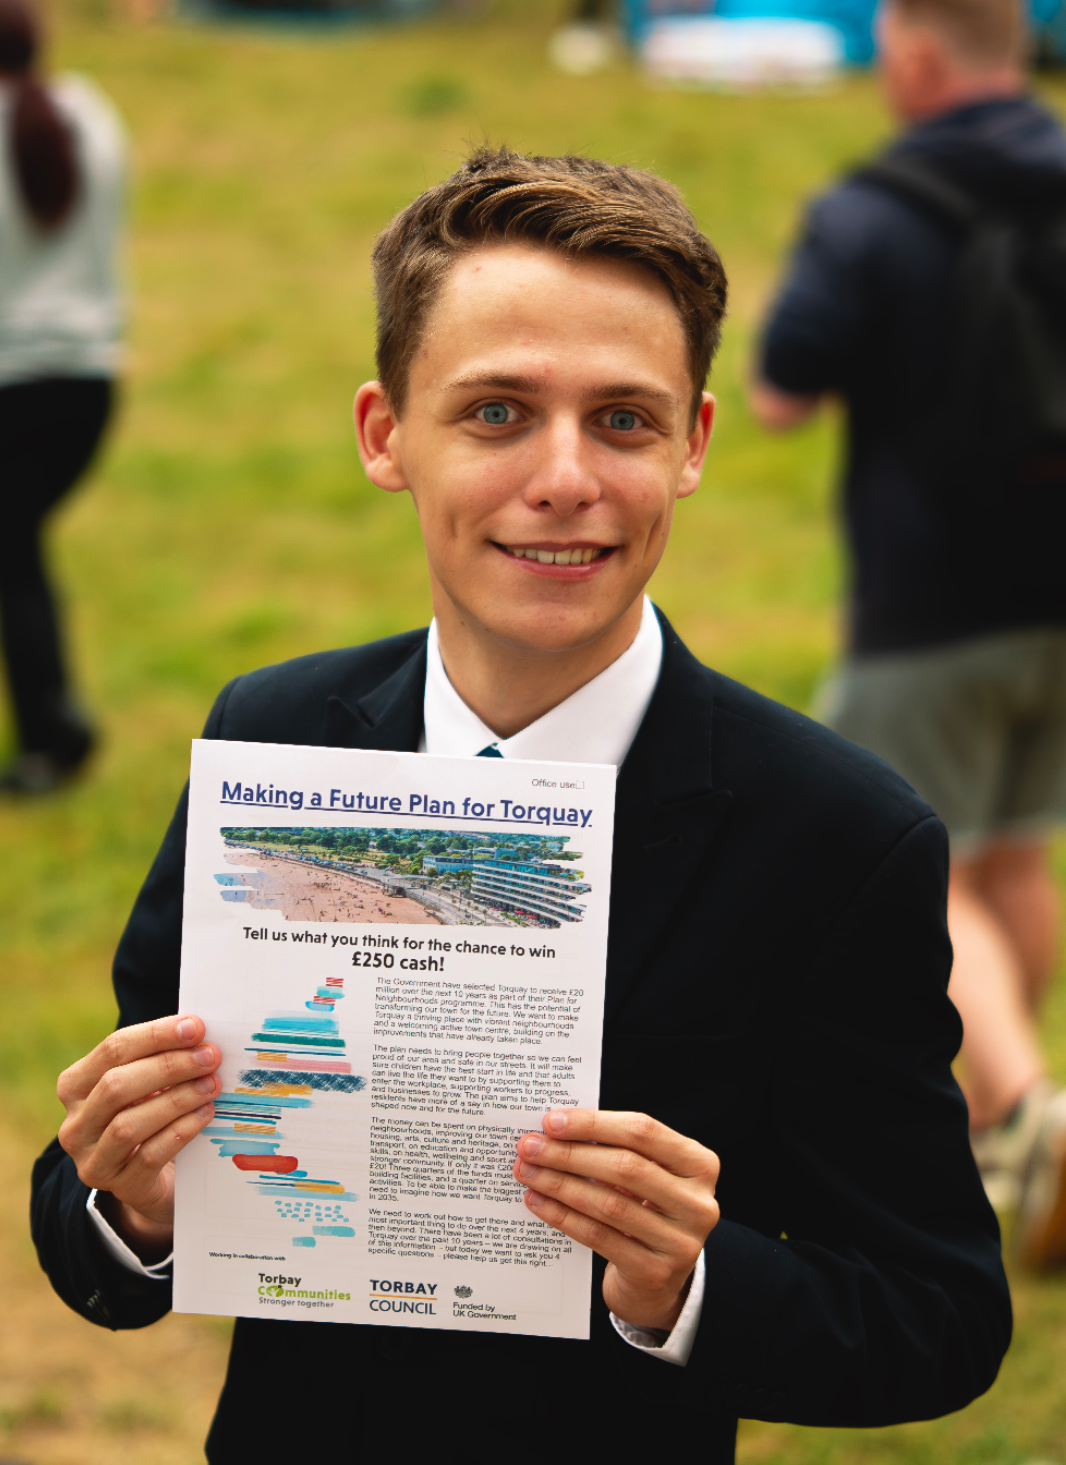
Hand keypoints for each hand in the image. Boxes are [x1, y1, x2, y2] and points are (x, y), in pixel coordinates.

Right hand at [58, 1015, 221, 1260]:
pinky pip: (150, 1156)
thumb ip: (160, 1057)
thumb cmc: (148, 1113)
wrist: (150, 1178)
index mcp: (75, 1085)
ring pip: (128, 1125)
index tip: (196, 1027)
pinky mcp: (119, 1187)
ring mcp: (92, 1160)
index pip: (113, 1050)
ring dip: (176, 1099)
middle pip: (116, 1085)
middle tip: (210, 1056)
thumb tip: (197, 1031)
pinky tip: (205, 1114)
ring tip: (211, 1085)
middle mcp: (75, 1124)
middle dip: (168, 1066)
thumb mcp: (145, 1083)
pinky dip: (181, 1131)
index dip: (156, 1035)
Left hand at [513, 1109, 719, 1331]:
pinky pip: (599, 1237)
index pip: (643, 1131)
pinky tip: (538, 1202)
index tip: (551, 1121)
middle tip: (530, 1147)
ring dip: (560, 1184)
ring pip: (609, 1203)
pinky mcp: (655, 1273)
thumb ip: (616, 1148)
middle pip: (625, 1167)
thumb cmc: (646, 1210)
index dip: (594, 1123)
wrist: (657, 1280)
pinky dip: (563, 1216)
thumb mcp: (647, 1174)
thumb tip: (555, 1129)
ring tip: (527, 1172)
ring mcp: (681, 1242)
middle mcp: (698, 1203)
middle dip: (570, 1154)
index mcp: (700, 1164)